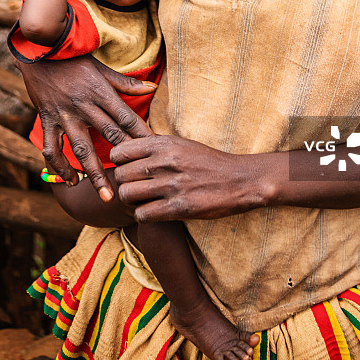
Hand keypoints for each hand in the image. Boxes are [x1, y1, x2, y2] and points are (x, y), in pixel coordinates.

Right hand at [16, 55, 155, 200]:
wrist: (39, 51)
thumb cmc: (75, 59)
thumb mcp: (102, 68)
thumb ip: (126, 83)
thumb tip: (153, 88)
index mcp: (100, 92)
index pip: (125, 117)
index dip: (141, 134)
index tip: (154, 151)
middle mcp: (84, 106)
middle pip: (107, 135)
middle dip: (123, 158)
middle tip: (136, 180)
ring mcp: (64, 115)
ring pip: (80, 148)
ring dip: (93, 173)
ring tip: (105, 195)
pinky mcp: (47, 120)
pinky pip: (52, 148)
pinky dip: (60, 167)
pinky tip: (72, 181)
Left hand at [111, 135, 266, 222]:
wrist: (239, 179)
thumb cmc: (208, 162)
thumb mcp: (182, 144)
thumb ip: (155, 146)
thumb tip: (127, 148)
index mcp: (164, 144)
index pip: (120, 152)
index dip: (120, 163)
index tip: (128, 169)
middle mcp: (165, 162)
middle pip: (121, 175)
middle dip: (125, 184)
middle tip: (136, 188)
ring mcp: (171, 185)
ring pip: (128, 195)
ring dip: (132, 201)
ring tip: (144, 201)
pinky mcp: (178, 208)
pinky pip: (142, 214)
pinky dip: (144, 215)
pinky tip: (154, 211)